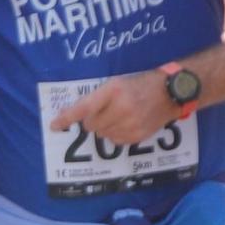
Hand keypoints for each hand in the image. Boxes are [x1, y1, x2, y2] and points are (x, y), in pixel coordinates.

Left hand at [48, 69, 173, 146]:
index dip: (67, 118)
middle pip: (91, 125)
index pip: (84, 108)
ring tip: (120, 116)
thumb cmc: (140, 84)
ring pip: (102, 135)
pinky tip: (128, 123)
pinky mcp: (137, 136)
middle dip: (92, 120)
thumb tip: (78, 116)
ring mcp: (130, 124)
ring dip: (105, 128)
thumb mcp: (118, 82)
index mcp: (113, 90)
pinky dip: (116, 134)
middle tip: (105, 111)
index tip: (54, 125)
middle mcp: (121, 108)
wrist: (171, 93)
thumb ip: (98, 97)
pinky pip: (115, 141)